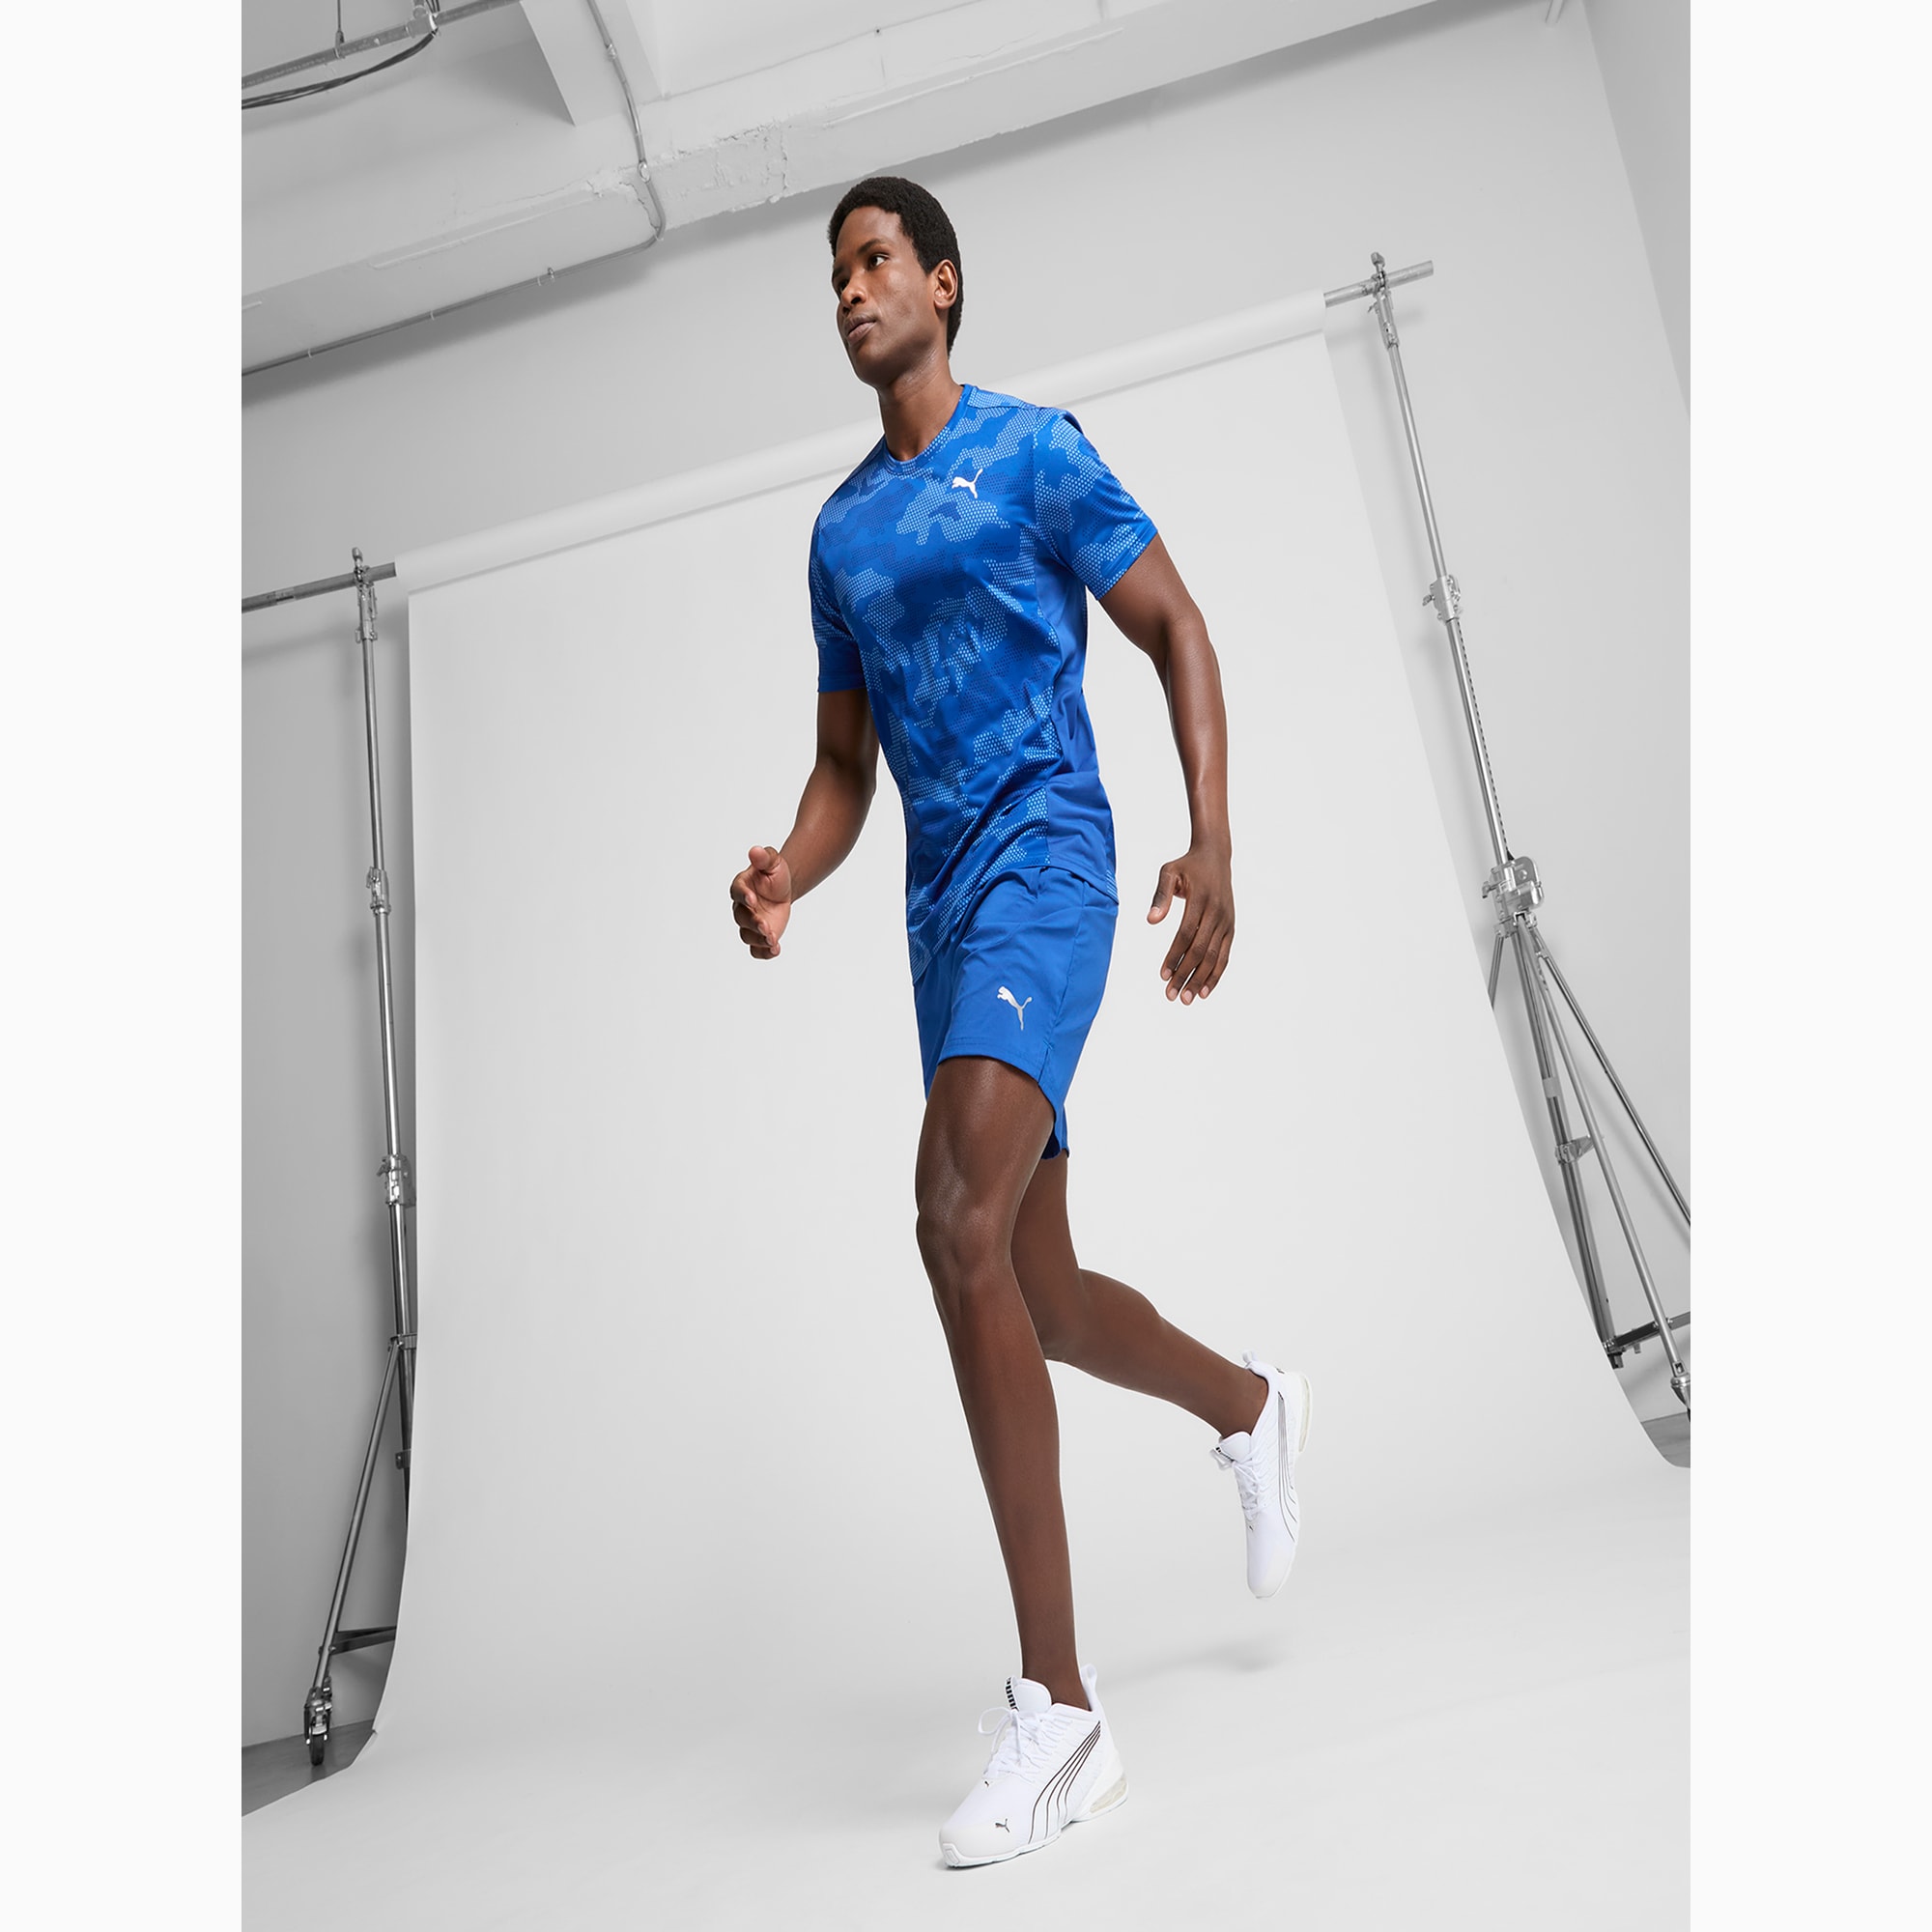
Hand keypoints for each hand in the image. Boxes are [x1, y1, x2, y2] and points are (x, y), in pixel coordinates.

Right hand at [730, 845, 793, 958]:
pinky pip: (755, 949)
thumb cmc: (774, 874)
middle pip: (742, 918)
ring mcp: (749, 923)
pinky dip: (763, 953)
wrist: (783, 890)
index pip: (737, 892)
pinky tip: (775, 951)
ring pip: (747, 936)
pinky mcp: (758, 936)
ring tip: (773, 940)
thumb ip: (764, 858)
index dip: (743, 896)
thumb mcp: (773, 862)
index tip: (752, 899)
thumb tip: (755, 851)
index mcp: (741, 887)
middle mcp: (741, 907)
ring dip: (759, 940)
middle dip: (753, 923)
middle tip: (766, 926)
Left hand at [1148, 843, 1233, 1002]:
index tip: (1162, 975)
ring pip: (1215, 956)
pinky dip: (1216, 974)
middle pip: (1201, 950)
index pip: (1186, 935)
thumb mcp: (1169, 872)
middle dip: (1186, 975)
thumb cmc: (1187, 865)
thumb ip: (1160, 895)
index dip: (1175, 956)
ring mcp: (1226, 921)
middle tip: (1172, 996)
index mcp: (1201, 900)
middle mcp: (1217, 912)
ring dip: (1201, 980)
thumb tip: (1151, 920)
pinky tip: (1205, 991)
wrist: (1215, 856)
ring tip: (1187, 999)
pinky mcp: (1230, 927)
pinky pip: (1224, 955)